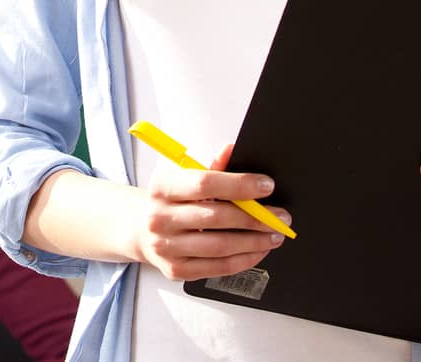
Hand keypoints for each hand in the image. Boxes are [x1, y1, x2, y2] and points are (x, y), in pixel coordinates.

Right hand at [133, 142, 290, 280]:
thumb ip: (211, 167)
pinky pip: (218, 267)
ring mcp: (166, 247)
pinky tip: (258, 250)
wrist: (140, 229)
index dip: (240, 185)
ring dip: (255, 241)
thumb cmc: (170, 200)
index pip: (205, 183)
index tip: (266, 186)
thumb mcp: (183, 177)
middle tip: (280, 216)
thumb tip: (232, 150)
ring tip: (274, 234)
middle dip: (256, 217)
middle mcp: (160, 218)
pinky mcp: (177, 270)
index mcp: (162, 187)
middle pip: (217, 217)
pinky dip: (244, 259)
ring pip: (221, 246)